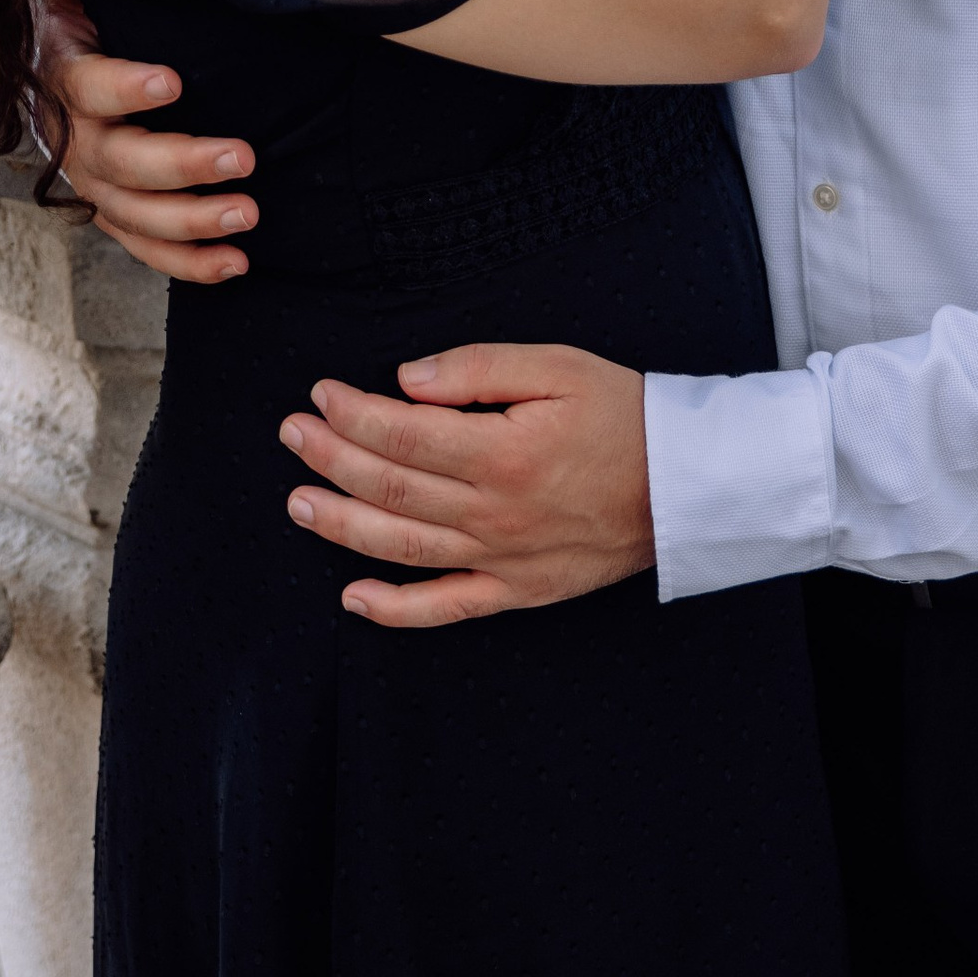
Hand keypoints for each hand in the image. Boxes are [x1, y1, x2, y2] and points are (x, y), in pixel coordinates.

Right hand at [31, 0, 256, 280]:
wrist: (65, 31)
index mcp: (61, 61)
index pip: (83, 83)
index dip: (122, 86)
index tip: (172, 78)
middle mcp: (66, 127)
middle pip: (111, 160)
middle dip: (178, 164)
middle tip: (242, 158)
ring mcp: (87, 171)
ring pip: (127, 211)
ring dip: (188, 222)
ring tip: (248, 216)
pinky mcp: (110, 202)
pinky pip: (141, 243)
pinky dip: (186, 262)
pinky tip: (235, 264)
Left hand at [279, 345, 651, 626]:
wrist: (686, 484)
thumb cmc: (623, 413)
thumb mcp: (558, 366)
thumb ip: (478, 367)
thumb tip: (407, 379)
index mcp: (502, 452)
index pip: (402, 433)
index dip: (351, 414)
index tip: (320, 394)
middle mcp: (494, 513)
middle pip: (391, 487)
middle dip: (331, 459)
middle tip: (292, 434)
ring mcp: (503, 560)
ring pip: (402, 548)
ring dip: (342, 525)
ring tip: (298, 502)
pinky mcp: (518, 592)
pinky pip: (446, 609)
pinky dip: (394, 610)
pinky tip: (353, 598)